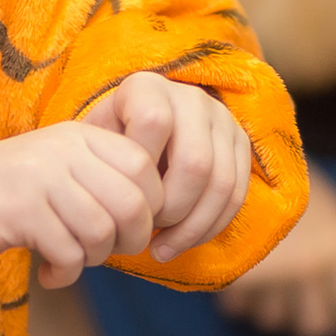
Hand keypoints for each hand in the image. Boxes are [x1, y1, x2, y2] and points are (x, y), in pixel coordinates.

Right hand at [0, 123, 164, 288]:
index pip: (144, 166)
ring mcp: (42, 177)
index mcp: (81, 134)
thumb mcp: (63, 165)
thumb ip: (106, 176)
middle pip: (132, 203)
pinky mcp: (21, 210)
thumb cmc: (16, 191)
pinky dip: (66, 274)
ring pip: (102, 231)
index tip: (130, 227)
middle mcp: (64, 150)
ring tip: (74, 259)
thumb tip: (156, 216)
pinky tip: (51, 274)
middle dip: (130, 241)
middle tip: (109, 252)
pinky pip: (69, 253)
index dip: (151, 206)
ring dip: (95, 259)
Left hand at [83, 74, 254, 261]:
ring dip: (192, 227)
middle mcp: (190, 96)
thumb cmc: (108, 148)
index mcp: (147, 88)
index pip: (152, 124)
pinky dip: (210, 227)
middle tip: (145, 229)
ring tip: (161, 247)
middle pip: (195, 162)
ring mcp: (221, 118)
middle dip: (171, 209)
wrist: (138, 136)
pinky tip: (182, 241)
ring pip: (222, 184)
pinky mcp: (241, 143)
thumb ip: (100, 165)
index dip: (140, 170)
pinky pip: (237, 194)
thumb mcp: (94, 147)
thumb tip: (113, 209)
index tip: (123, 195)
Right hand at [213, 165, 335, 335]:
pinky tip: (236, 281)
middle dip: (299, 319)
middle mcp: (319, 263)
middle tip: (289, 306)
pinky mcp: (241, 272)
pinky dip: (236, 301)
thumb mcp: (334, 208)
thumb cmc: (293, 178)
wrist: (245, 146)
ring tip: (259, 286)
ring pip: (272, 320)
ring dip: (264, 308)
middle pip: (312, 325)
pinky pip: (238, 309)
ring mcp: (280, 270)